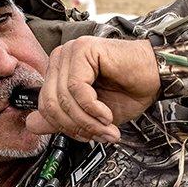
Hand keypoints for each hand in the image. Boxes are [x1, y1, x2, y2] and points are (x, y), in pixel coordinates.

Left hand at [25, 37, 160, 141]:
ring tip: (106, 126)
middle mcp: (61, 58)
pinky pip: (77, 88)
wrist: (156, 77)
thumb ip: (62, 119)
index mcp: (59, 72)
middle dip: (76, 126)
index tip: (88, 136)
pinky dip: (93, 108)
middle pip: (51, 103)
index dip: (65, 127)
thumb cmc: (128, 92)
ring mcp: (71, 51)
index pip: (45, 105)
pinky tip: (107, 114)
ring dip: (87, 120)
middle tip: (99, 134)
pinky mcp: (84, 49)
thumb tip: (31, 125)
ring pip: (64, 97)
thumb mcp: (91, 115)